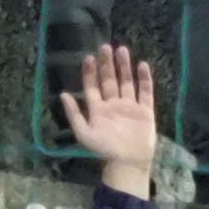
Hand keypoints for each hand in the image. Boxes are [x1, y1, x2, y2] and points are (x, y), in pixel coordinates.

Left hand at [56, 42, 159, 188]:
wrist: (128, 162)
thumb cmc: (104, 149)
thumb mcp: (83, 133)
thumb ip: (74, 113)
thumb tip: (63, 94)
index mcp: (98, 109)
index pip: (93, 86)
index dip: (90, 72)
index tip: (88, 57)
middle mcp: (113, 104)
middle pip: (110, 80)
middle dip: (107, 64)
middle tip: (105, 46)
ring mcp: (130, 106)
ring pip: (127, 82)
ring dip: (124, 67)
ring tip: (122, 50)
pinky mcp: (145, 111)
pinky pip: (145, 92)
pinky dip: (144, 79)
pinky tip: (142, 65)